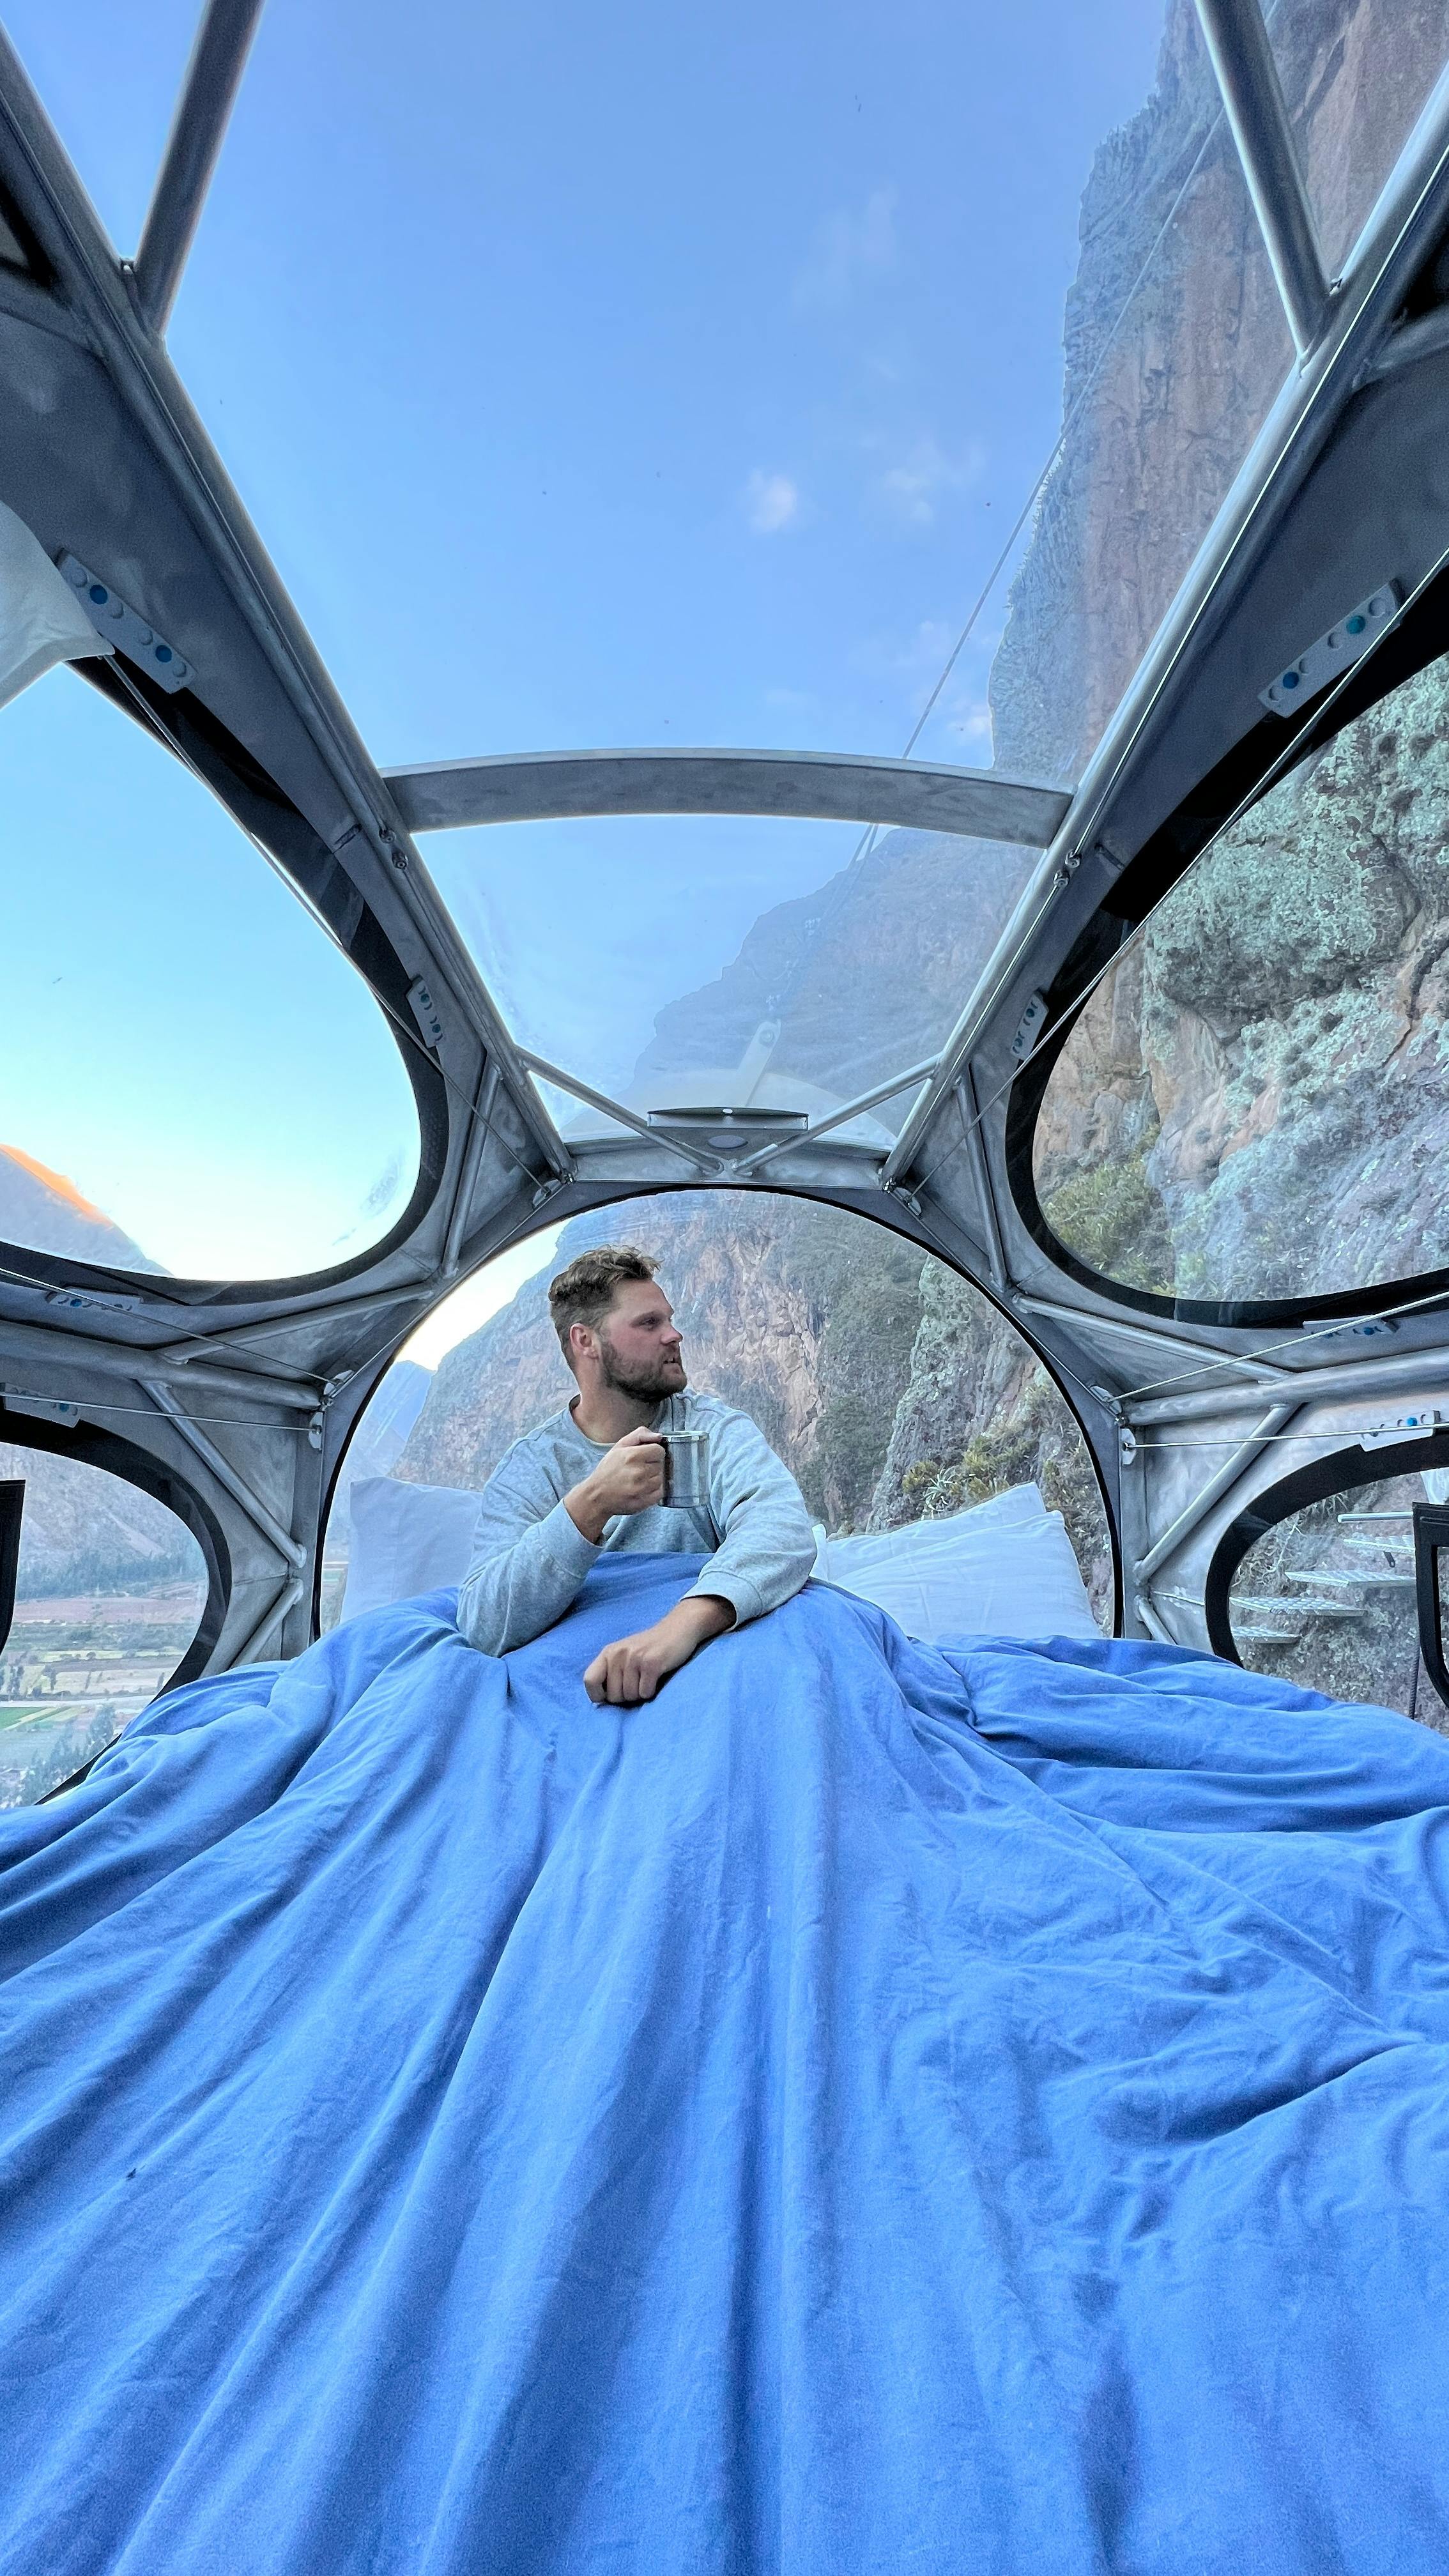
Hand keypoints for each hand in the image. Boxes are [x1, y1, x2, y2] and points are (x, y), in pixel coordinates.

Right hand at [565, 1428, 666, 1543]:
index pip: (659, 1450)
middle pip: (660, 1464)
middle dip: (651, 1465)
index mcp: (633, 1456)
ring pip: (660, 1478)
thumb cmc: (608, 1470)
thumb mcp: (619, 1446)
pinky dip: (653, 1491)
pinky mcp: (644, 1501)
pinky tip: (641, 1489)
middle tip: (636, 1469)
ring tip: (637, 1480)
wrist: (597, 1496)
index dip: (652, 1452)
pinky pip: (659, 1492)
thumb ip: (640, 1435)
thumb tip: (659, 1436)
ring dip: (652, 1479)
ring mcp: (642, 1488)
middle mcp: (639, 1472)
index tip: (644, 1456)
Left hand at [583, 1596, 733, 1705]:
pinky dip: (652, 1691)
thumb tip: (601, 1700)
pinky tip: (657, 1678)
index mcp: (608, 1652)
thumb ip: (611, 1672)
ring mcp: (634, 1658)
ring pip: (630, 1696)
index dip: (599, 1695)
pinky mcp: (651, 1663)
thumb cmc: (651, 1647)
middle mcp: (617, 1654)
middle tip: (639, 1682)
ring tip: (648, 1678)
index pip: (589, 1681)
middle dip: (627, 1697)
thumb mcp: (625, 1654)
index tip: (613, 1696)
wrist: (679, 1628)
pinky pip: (645, 1693)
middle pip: (613, 1696)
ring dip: (641, 1694)